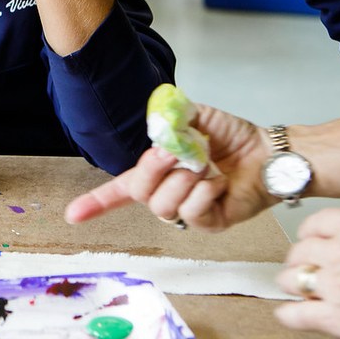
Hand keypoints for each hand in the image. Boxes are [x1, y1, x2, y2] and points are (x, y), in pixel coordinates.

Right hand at [65, 102, 271, 230]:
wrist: (267, 152)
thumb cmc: (232, 136)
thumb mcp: (195, 117)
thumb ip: (171, 117)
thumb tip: (156, 123)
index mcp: (157, 171)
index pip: (120, 190)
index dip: (95, 202)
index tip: (72, 215)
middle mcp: (168, 193)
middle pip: (139, 192)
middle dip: (152, 168)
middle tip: (173, 151)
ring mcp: (187, 211)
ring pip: (164, 205)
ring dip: (185, 178)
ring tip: (205, 165)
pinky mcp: (208, 223)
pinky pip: (192, 213)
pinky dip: (204, 191)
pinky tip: (217, 182)